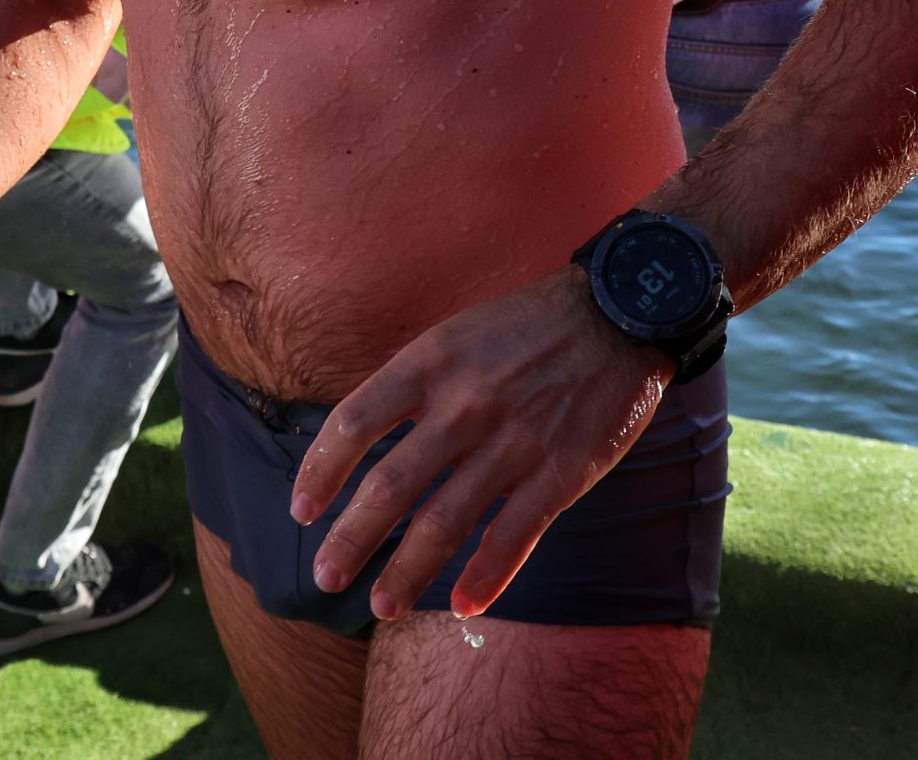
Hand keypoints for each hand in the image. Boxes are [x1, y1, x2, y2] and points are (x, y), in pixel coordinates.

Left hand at [290, 268, 670, 617]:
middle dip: (352, 538)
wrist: (617, 312)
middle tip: (325, 576)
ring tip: (382, 605)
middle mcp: (464, 404)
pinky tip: (461, 604)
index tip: (301, 510)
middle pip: (391, 484)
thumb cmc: (525, 325)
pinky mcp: (560, 472)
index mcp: (430, 361)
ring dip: (407, 571)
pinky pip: (513, 536)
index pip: (354, 422)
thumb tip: (363, 436)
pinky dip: (486, 577)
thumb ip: (412, 383)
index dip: (321, 470)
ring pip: (445, 522)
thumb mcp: (454, 333)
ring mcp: (513, 442)